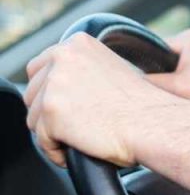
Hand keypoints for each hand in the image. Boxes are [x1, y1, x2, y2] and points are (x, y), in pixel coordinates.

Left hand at [24, 33, 178, 166]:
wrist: (152, 123)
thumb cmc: (140, 105)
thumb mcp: (110, 70)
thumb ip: (81, 69)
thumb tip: (59, 86)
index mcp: (77, 43)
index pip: (38, 68)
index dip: (50, 92)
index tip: (68, 107)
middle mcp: (62, 57)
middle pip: (32, 94)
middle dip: (49, 115)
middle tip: (78, 125)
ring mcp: (54, 83)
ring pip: (34, 119)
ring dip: (53, 134)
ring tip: (82, 138)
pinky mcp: (51, 111)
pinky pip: (41, 140)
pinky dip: (57, 151)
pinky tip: (79, 148)